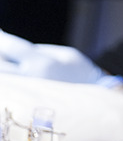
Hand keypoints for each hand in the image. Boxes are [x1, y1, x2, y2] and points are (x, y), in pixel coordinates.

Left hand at [0, 29, 122, 86]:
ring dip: (3, 69)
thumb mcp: (64, 54)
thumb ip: (37, 51)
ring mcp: (27, 93)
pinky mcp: (26, 102)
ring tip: (8, 62)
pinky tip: (11, 74)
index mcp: (42, 63)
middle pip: (0, 65)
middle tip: (3, 49)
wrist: (94, 97)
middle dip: (0, 55)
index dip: (1, 38)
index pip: (11, 46)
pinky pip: (10, 89)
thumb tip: (11, 47)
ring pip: (4, 79)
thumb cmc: (79, 72)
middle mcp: (31, 78)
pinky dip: (8, 80)